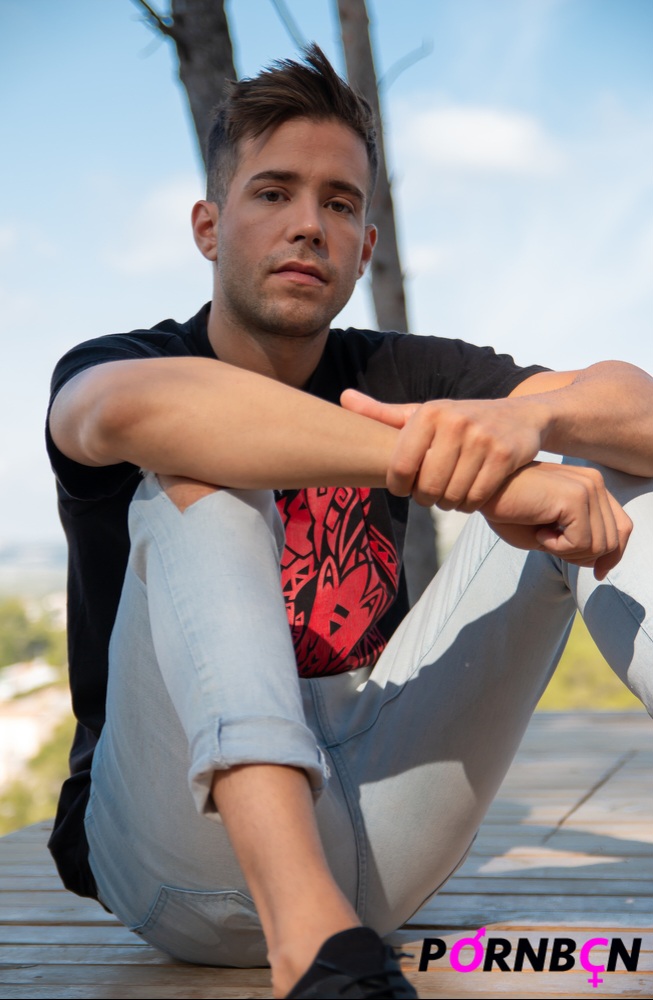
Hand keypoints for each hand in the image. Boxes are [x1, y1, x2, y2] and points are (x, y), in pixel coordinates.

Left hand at [341, 389, 545, 510]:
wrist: (521, 416)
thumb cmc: (460, 421)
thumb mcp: (422, 414)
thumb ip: (382, 414)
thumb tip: (343, 399)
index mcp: (429, 412)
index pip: (400, 467)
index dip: (400, 487)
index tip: (404, 488)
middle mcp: (455, 422)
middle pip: (427, 487)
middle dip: (426, 498)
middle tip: (430, 494)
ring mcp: (482, 438)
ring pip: (452, 496)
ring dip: (449, 504)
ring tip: (449, 494)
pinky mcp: (505, 455)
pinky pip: (477, 497)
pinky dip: (471, 505)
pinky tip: (469, 495)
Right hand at [481, 462, 631, 579]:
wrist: (482, 490)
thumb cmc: (508, 511)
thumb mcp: (550, 531)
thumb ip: (579, 540)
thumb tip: (603, 563)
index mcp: (591, 485)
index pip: (622, 527)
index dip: (614, 555)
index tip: (598, 573)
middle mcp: (595, 482)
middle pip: (614, 540)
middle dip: (583, 557)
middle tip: (550, 545)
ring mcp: (587, 487)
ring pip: (600, 545)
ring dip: (568, 552)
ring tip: (541, 535)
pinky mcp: (575, 497)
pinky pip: (581, 543)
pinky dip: (558, 547)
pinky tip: (538, 532)